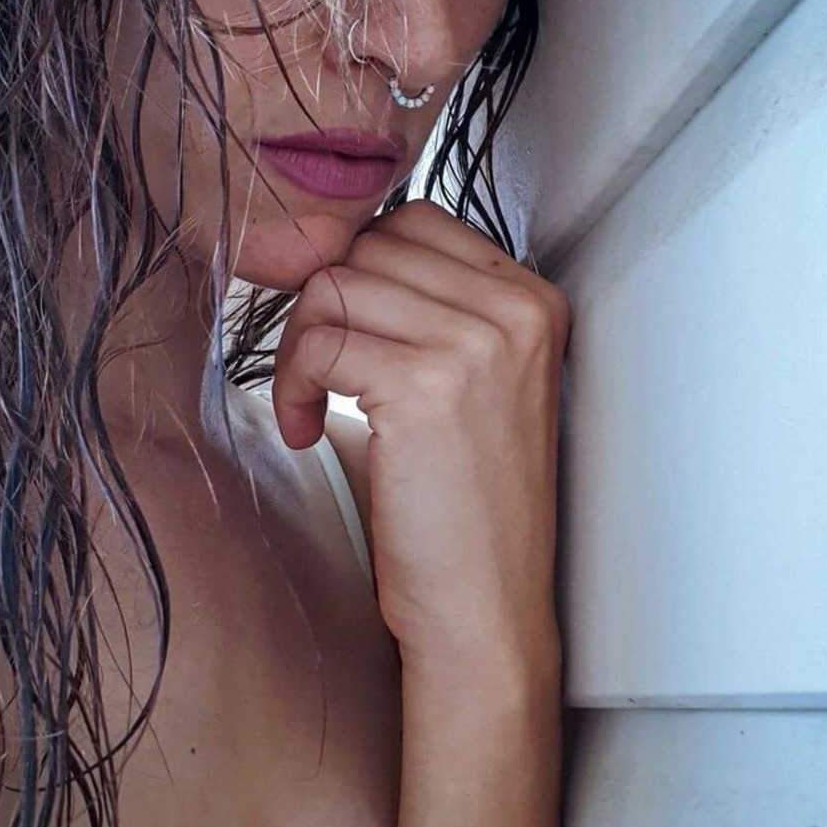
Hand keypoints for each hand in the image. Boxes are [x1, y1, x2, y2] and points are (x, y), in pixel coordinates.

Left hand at [272, 201, 570, 671]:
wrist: (485, 607)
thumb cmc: (466, 507)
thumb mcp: (472, 386)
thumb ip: (430, 309)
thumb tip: (341, 255)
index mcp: (534, 303)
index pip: (416, 219)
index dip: (359, 268)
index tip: (344, 330)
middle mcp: (517, 311)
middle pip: (370, 244)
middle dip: (324, 305)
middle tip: (318, 373)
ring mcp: (477, 344)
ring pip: (337, 284)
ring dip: (300, 345)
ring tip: (309, 405)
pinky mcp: (425, 386)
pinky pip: (320, 341)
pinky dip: (292, 383)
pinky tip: (305, 430)